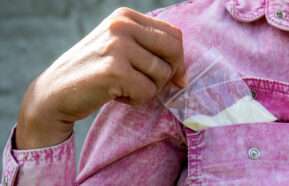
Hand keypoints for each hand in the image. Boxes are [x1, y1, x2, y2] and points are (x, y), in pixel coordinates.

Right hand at [16, 7, 184, 148]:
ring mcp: (117, 45)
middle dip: (170, 73)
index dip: (178, 58)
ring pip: (162, 74)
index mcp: (125, 17)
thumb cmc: (93, 73)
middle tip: (151, 85)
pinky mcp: (114, 69)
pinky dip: (136, 100)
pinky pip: (147, 91)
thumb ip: (149, 52)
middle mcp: (122, 25)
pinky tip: (117, 96)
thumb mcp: (119, 50)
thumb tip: (183, 75)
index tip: (175, 77)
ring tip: (125, 89)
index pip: (173, 34)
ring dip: (148, 89)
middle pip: (174, 49)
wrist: (55, 92)